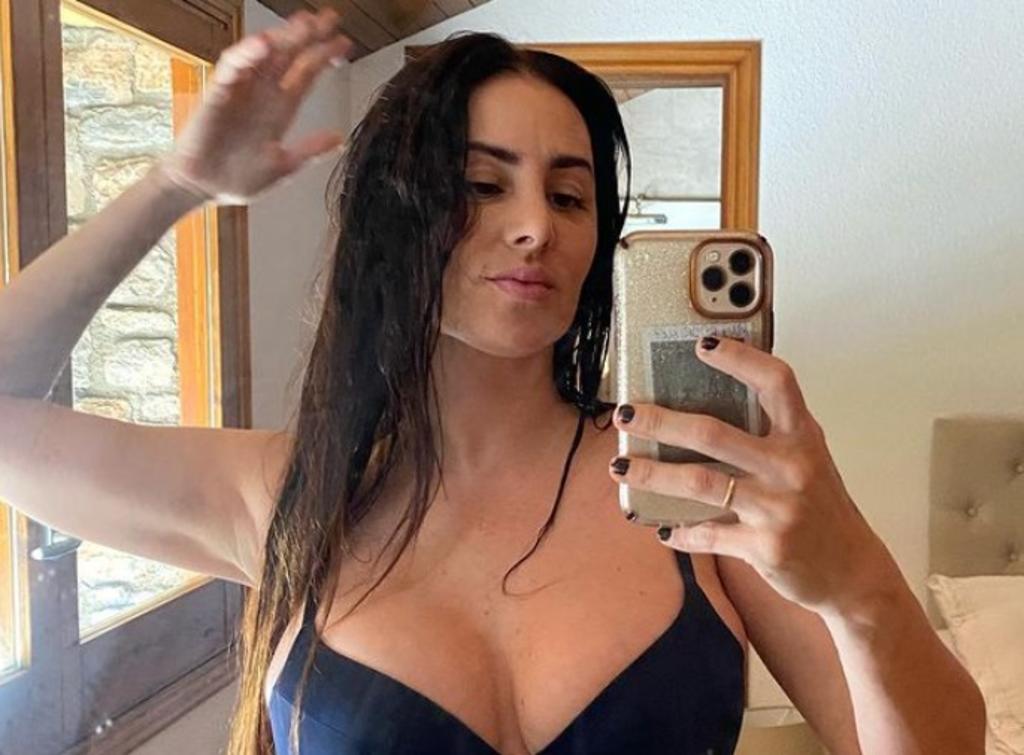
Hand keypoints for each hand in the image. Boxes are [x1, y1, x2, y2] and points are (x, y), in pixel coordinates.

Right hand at [158, 8, 352, 204]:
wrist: (202, 189)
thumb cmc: (237, 178)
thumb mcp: (282, 166)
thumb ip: (310, 151)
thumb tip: (340, 139)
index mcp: (279, 109)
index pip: (305, 74)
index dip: (324, 57)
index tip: (344, 42)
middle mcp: (262, 94)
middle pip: (289, 57)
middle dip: (309, 36)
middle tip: (329, 18)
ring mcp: (240, 91)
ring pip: (264, 56)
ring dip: (283, 38)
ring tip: (304, 24)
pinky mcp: (217, 94)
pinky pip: (232, 68)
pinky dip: (245, 55)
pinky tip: (262, 45)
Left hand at [608, 336, 891, 615]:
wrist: (851, 570)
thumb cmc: (821, 506)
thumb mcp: (807, 458)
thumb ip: (770, 432)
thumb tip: (704, 406)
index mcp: (802, 437)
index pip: (775, 382)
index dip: (740, 359)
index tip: (702, 344)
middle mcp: (791, 467)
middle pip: (713, 433)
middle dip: (660, 422)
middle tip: (625, 414)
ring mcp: (777, 508)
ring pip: (699, 483)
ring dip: (652, 475)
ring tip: (620, 468)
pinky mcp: (764, 546)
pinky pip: (706, 535)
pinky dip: (680, 533)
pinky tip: (662, 529)